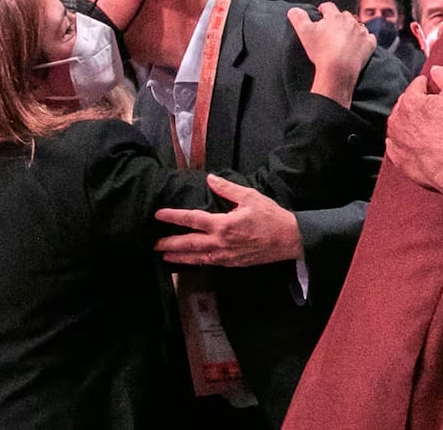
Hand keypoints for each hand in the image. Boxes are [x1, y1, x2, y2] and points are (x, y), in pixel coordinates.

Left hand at [154, 174, 303, 265]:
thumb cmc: (271, 216)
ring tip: (164, 255)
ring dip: (179, 256)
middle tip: (153, 243)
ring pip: (196, 258)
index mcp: (223, 224)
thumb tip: (210, 178)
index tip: (158, 214)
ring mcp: (225, 256)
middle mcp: (220, 242)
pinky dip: (196, 262)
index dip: (173, 217)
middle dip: (169, 243)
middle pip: (188, 244)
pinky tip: (189, 261)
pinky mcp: (232, 263)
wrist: (289, 240)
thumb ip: (227, 189)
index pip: (192, 220)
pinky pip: (209, 263)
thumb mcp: (250, 197)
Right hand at [288, 2, 375, 107]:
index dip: (324, 9)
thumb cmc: (321, 51)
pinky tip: (359, 45)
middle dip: (339, 19)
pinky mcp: (369, 44)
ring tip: (345, 37)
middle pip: (345, 15)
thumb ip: (298, 18)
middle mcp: (350, 22)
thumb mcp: (304, 33)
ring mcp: (362, 32)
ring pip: (358, 25)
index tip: (321, 13)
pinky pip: (369, 37)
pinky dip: (365, 39)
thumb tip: (294, 10)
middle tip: (332, 28)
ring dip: (352, 29)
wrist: (338, 69)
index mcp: (335, 17)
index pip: (329, 6)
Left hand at [385, 65, 442, 198]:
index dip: (430, 88)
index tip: (440, 96)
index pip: (417, 85)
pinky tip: (421, 145)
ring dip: (411, 124)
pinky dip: (406, 143)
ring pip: (400, 125)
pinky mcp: (397, 158)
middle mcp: (397, 119)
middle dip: (419, 106)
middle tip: (437, 114)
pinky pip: (398, 145)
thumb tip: (436, 70)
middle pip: (406, 104)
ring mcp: (395, 140)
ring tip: (430, 130)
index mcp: (409, 101)